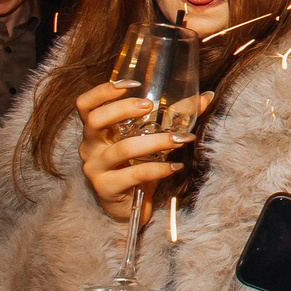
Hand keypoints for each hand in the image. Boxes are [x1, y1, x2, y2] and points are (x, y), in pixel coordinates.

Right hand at [75, 79, 207, 222]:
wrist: (128, 207)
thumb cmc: (136, 166)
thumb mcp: (151, 138)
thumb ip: (175, 116)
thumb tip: (206, 96)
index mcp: (96, 131)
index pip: (85, 104)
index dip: (103, 90)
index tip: (133, 83)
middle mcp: (90, 147)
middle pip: (95, 120)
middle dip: (124, 109)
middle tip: (151, 107)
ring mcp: (95, 168)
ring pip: (122, 149)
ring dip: (156, 142)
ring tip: (180, 139)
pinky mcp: (106, 188)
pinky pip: (133, 175)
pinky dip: (158, 168)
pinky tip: (175, 166)